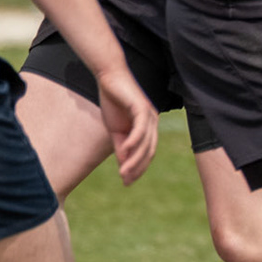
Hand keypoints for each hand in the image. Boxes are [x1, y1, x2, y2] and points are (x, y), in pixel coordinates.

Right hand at [94, 70, 158, 184]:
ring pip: (146, 142)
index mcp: (148, 127)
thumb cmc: (113, 103)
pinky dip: (133, 140)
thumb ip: (121, 146)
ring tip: (123, 172)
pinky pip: (140, 127)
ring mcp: (149, 114)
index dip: (139, 168)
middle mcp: (152, 122)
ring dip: (134, 158)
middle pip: (149, 150)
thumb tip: (124, 166)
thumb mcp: (115, 130)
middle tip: (126, 181)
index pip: (147, 153)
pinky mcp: (141, 107)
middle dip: (138, 167)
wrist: (109, 79)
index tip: (127, 182)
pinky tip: (125, 150)